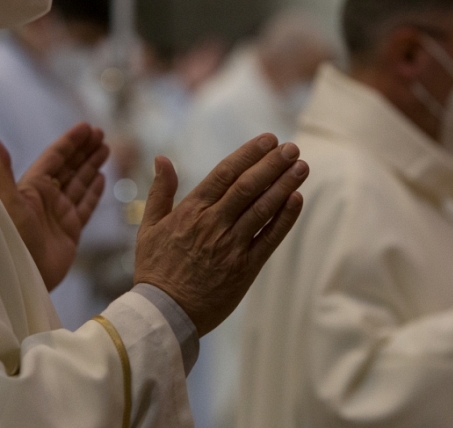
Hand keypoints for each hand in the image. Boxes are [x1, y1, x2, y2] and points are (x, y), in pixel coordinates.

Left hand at [0, 123, 108, 289]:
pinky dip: (94, 191)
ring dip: (92, 165)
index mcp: (31, 188)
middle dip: (84, 149)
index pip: (55, 158)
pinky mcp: (70, 232)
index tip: (87, 127)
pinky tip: (102, 178)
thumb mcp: (6, 204)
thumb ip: (2, 173)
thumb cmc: (11, 242)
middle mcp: (46, 199)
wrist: (22, 280)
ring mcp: (59, 215)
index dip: (71, 142)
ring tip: (106, 149)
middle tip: (101, 133)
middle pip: (69, 167)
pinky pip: (85, 206)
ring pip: (79, 183)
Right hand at [134, 133, 308, 336]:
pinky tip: (297, 199)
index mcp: (191, 211)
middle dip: (272, 164)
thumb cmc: (156, 269)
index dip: (249, 154)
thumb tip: (162, 158)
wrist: (164, 315)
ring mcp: (230, 246)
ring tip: (301, 166)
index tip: (269, 139)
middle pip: (248, 187)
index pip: (225, 173)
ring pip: (262, 209)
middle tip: (292, 147)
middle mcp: (213, 225)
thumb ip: (160, 191)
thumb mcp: (149, 227)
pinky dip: (284, 219)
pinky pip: (269, 239)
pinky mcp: (245, 268)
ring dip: (284, 185)